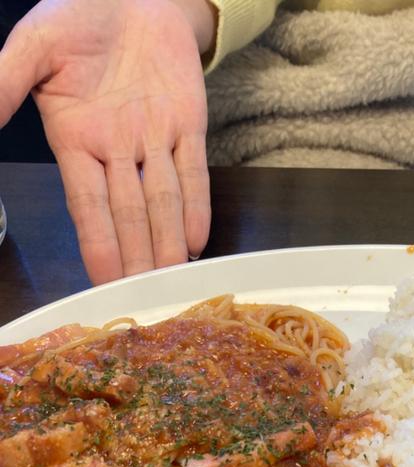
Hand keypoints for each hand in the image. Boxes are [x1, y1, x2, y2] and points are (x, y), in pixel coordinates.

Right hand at [0, 0, 212, 283]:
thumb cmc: (78, 16)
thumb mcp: (34, 46)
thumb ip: (7, 83)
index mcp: (77, 139)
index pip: (88, 203)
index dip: (98, 241)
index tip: (104, 278)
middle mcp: (118, 150)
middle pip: (130, 213)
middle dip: (138, 255)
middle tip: (146, 295)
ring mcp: (154, 140)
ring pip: (163, 200)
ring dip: (168, 240)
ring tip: (174, 278)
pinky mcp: (188, 125)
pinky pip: (194, 171)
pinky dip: (197, 204)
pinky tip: (196, 239)